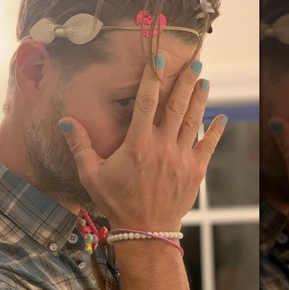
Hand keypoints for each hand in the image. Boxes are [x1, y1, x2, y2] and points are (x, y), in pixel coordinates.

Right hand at [59, 55, 225, 230]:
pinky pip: (209, 145)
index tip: (159, 58)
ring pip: (193, 120)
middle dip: (185, 80)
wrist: (144, 231)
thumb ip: (80, 145)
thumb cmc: (115, 202)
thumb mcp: (91, 174)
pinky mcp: (195, 171)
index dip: (152, 77)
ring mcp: (181, 158)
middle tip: (194, 61)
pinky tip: (222, 116)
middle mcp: (162, 146)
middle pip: (175, 105)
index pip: (146, 101)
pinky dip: (216, 130)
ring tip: (204, 81)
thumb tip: (66, 121)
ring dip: (199, 99)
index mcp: (137, 143)